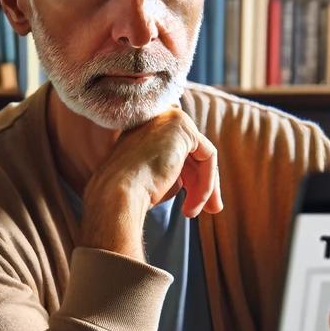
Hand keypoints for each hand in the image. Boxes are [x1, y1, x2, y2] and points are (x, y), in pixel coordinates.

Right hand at [81, 108, 222, 259]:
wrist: (117, 193)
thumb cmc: (131, 194)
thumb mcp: (158, 179)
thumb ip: (177, 171)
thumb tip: (204, 183)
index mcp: (146, 130)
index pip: (179, 152)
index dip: (190, 178)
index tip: (197, 204)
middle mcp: (157, 118)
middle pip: (193, 153)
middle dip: (204, 184)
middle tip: (212, 209)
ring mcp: (168, 117)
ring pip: (202, 155)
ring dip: (204, 187)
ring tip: (194, 212)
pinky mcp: (182, 126)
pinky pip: (207, 156)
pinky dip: (206, 182)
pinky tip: (195, 202)